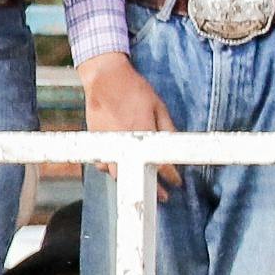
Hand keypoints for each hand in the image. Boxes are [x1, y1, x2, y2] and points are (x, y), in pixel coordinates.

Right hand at [75, 54, 180, 187]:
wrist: (105, 79)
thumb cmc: (134, 89)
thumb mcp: (158, 105)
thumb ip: (167, 127)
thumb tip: (175, 145)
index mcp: (143, 133)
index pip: (160, 163)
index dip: (171, 176)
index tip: (177, 182)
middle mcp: (123, 142)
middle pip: (136, 176)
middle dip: (152, 188)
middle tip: (162, 196)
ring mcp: (108, 143)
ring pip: (117, 174)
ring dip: (130, 181)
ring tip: (140, 185)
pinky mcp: (96, 141)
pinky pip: (103, 164)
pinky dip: (111, 169)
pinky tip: (118, 169)